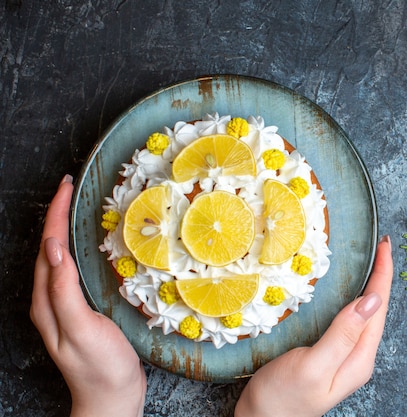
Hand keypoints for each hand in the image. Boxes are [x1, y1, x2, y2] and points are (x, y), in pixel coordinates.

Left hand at [30, 175, 145, 416]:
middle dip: (56, 215)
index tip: (66, 187)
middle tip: (71, 189)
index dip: (55, 215)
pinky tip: (88, 246)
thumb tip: (54, 250)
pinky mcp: (80, 310)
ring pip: (58, 258)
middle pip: (49, 249)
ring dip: (64, 230)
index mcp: (47, 301)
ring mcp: (64, 306)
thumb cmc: (100, 366)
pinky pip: (72, 270)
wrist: (111, 398)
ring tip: (75, 208)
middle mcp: (50, 300)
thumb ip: (64, 291)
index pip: (48, 247)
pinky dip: (77, 249)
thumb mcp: (82, 328)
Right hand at [235, 235, 393, 416]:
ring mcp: (344, 356)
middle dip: (381, 275)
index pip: (378, 307)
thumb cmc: (283, 397)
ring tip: (374, 262)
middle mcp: (357, 356)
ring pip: (364, 313)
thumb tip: (371, 300)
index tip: (385, 245)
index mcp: (359, 357)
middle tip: (382, 246)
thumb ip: (343, 334)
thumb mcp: (313, 365)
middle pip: (376, 309)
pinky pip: (349, 320)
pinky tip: (350, 292)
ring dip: (370, 285)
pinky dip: (353, 298)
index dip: (383, 274)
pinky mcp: (329, 354)